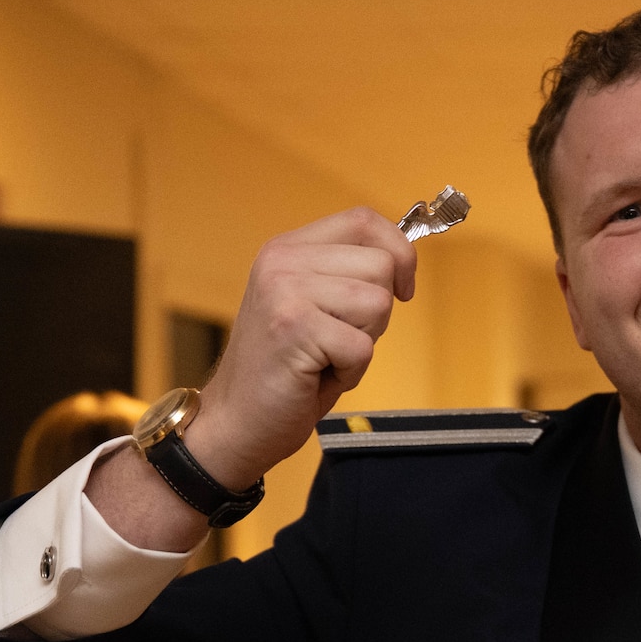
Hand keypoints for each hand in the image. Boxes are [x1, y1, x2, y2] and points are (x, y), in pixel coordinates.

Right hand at [186, 208, 417, 489]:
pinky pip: (363, 347)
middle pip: (381, 265)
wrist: (236, 421)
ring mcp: (284, 291)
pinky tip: (317, 375)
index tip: (403, 289)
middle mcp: (282, 262)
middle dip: (378, 312)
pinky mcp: (294, 328)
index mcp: (287, 249)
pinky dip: (352, 371)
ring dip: (364, 342)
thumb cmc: (286, 371)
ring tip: (325, 357)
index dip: (399, 252)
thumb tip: (404, 261)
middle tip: (338, 339)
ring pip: (378, 303)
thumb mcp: (315, 306)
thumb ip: (347, 275)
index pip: (363, 220)